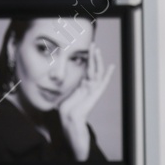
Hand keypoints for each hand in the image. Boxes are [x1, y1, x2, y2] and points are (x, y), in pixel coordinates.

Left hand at [57, 44, 115, 161]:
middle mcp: (89, 86)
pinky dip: (108, 74)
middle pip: (92, 67)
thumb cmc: (66, 110)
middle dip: (92, 56)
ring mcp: (93, 89)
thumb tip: (52, 81)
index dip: (87, 60)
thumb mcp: (63, 94)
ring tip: (96, 49)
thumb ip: (63, 87)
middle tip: (93, 44)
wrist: (71, 119)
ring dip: (97, 60)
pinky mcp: (96, 93)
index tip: (86, 50)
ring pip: (97, 71)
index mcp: (82, 86)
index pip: (86, 69)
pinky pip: (103, 81)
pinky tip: (111, 66)